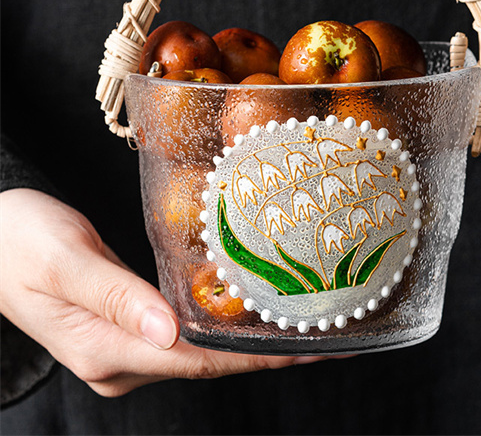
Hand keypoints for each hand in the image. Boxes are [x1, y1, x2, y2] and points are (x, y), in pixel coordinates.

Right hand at [0, 189, 322, 396]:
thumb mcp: (62, 260)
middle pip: (207, 362)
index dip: (256, 358)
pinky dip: (222, 328)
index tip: (310, 350)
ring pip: (200, 351)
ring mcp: (123, 346)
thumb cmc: (18, 240)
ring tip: (302, 326)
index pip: (198, 362)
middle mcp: (120, 358)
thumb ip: (114, 295)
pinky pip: (185, 334)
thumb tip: (169, 332)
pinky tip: (249, 313)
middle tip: (326, 337)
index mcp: (105, 348)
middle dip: (267, 354)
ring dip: (250, 342)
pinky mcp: (127, 326)